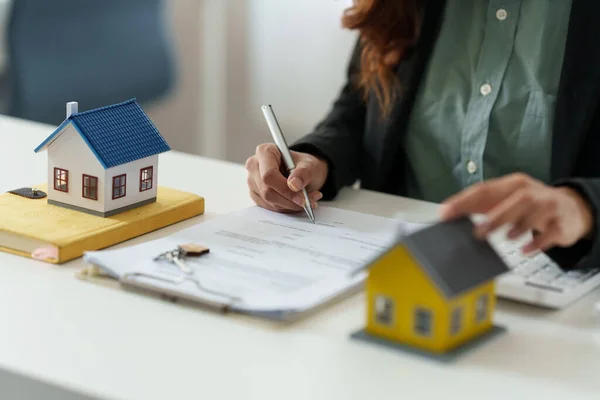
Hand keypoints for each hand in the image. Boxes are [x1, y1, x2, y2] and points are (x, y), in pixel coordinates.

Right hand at [245, 143, 327, 212]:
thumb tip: (294, 184)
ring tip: (308, 200)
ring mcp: (253, 181)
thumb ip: (303, 173)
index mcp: (265, 152)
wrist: (301, 172)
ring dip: (291, 205)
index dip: (285, 189)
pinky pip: (270, 207)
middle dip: (290, 200)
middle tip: (309, 201)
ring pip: (269, 201)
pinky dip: (286, 208)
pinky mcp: (256, 194)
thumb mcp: (310, 165)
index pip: (269, 175)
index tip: (302, 197)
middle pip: (267, 190)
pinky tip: (296, 202)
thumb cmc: (303, 165)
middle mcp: (254, 165)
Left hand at [439, 173, 593, 253]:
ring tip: (505, 237)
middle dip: (495, 216)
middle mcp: (531, 192)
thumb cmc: (529, 205)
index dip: (464, 201)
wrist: (571, 209)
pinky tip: (524, 250)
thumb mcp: (505, 201)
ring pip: (533, 213)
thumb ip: (479, 206)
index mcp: (513, 184)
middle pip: (514, 199)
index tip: (446, 213)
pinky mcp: (561, 224)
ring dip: (517, 227)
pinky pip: (550, 233)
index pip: (485, 189)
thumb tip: (449, 214)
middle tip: (478, 232)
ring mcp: (548, 206)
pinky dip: (537, 242)